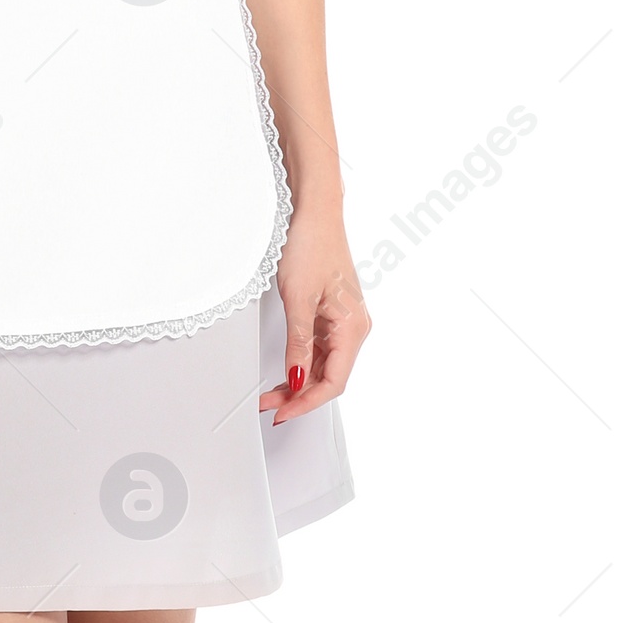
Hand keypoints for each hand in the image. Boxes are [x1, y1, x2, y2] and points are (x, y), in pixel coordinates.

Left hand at [261, 201, 369, 423]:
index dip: (307, 403)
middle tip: (268, 404)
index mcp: (353, 327)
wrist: (312, 210)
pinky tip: (285, 370)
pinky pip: (319, 348)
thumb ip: (298, 345)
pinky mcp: (331, 312)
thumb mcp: (297, 300)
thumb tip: (297, 380)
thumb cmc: (311, 244)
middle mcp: (354, 327)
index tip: (282, 412)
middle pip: (329, 376)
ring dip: (299, 381)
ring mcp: (343, 320)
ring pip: (323, 365)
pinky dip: (301, 362)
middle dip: (299, 395)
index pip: (334, 382)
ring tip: (271, 391)